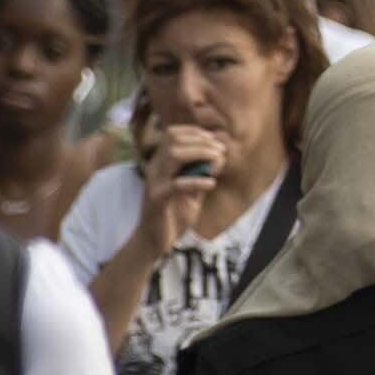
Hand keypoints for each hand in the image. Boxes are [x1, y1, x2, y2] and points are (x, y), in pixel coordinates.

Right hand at [147, 132, 228, 246]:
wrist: (155, 242)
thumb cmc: (175, 214)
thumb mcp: (193, 191)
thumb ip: (202, 173)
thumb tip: (220, 156)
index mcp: (161, 164)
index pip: (171, 134)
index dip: (193, 131)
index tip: (213, 139)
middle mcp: (154, 169)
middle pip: (172, 141)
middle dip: (200, 141)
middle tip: (220, 150)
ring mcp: (154, 183)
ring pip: (172, 156)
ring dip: (199, 153)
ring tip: (218, 159)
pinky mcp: (156, 200)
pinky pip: (176, 185)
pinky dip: (196, 181)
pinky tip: (211, 184)